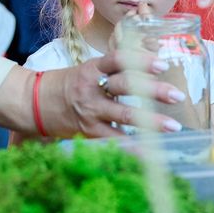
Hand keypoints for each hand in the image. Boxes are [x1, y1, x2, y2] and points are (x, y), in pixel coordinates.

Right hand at [35, 52, 185, 137]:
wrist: (36, 103)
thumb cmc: (71, 84)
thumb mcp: (89, 70)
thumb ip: (116, 70)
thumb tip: (153, 71)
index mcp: (93, 68)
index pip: (118, 59)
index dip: (141, 61)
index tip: (163, 65)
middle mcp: (92, 87)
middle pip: (126, 86)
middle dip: (154, 91)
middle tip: (177, 95)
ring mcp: (90, 110)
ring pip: (124, 115)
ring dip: (151, 122)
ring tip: (173, 126)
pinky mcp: (88, 131)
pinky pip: (114, 139)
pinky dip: (134, 147)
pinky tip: (151, 153)